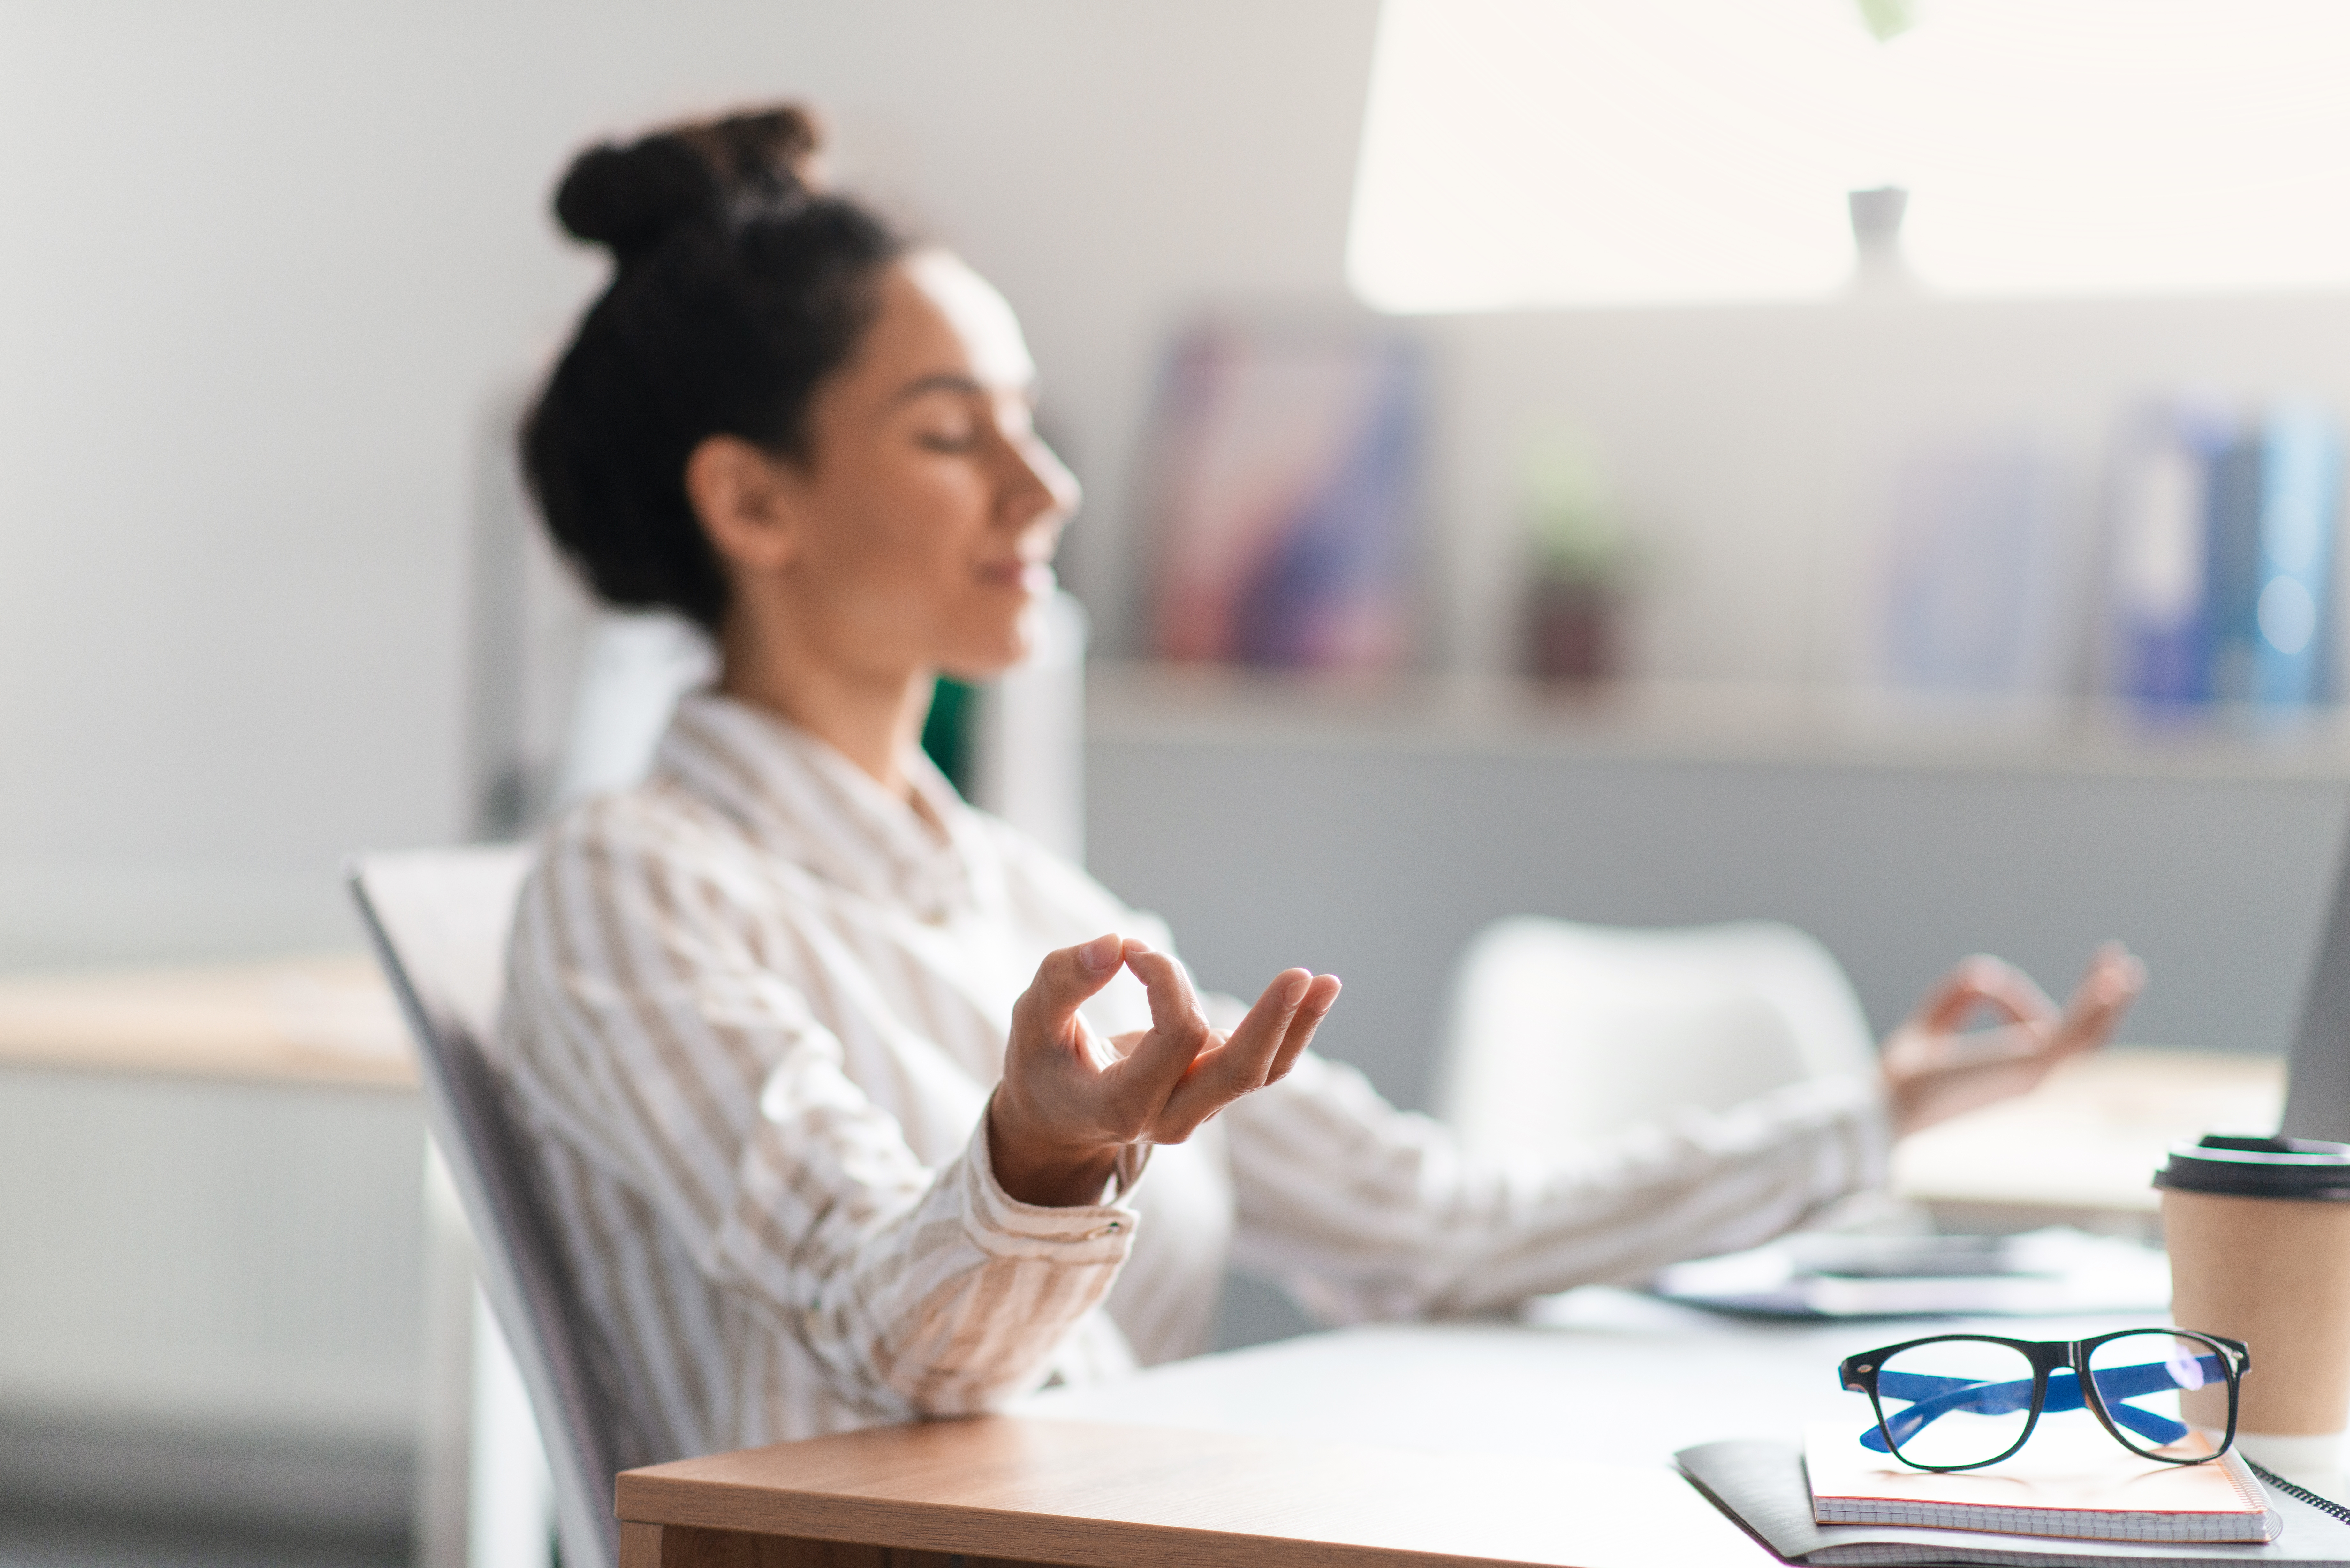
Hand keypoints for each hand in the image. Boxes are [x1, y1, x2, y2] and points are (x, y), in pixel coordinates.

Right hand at [988, 934, 1342, 1205]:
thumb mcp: (1032, 1021)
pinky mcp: (1213, 1092)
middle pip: (1237, 1073)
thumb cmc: (1044, 1063)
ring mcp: (1197, 1110)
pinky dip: (1291, 1031)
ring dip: (1296, 1025)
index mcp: (1122, 1106)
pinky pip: (1263, 1066)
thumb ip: (1063, 981)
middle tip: (1301, 974)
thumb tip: (1115, 943)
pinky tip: (1316, 993)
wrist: (1058, 1121)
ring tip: (1327, 982)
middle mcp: (1169, 1118)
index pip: (1175, 1037)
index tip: (1133, 950)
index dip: (1165, 980)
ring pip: (1261, 1072)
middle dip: (1271, 1022)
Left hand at [1882, 942, 2144, 1137]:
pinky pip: (2074, 1034)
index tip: (1988, 977)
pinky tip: (2111, 983)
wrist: (1887, 1102)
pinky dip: (2095, 1007)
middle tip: (2119, 963)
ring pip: (2087, 1034)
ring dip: (2108, 1001)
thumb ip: (1955, 999)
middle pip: (2081, 1036)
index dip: (2021, 998)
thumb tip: (1986, 971)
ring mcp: (2033, 1073)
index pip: (2039, 1032)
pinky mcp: (2030, 1066)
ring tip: (2126, 968)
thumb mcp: (1928, 1027)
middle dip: (2101, 1000)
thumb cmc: (1901, 1079)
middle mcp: (2028, 1075)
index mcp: (2008, 1071)